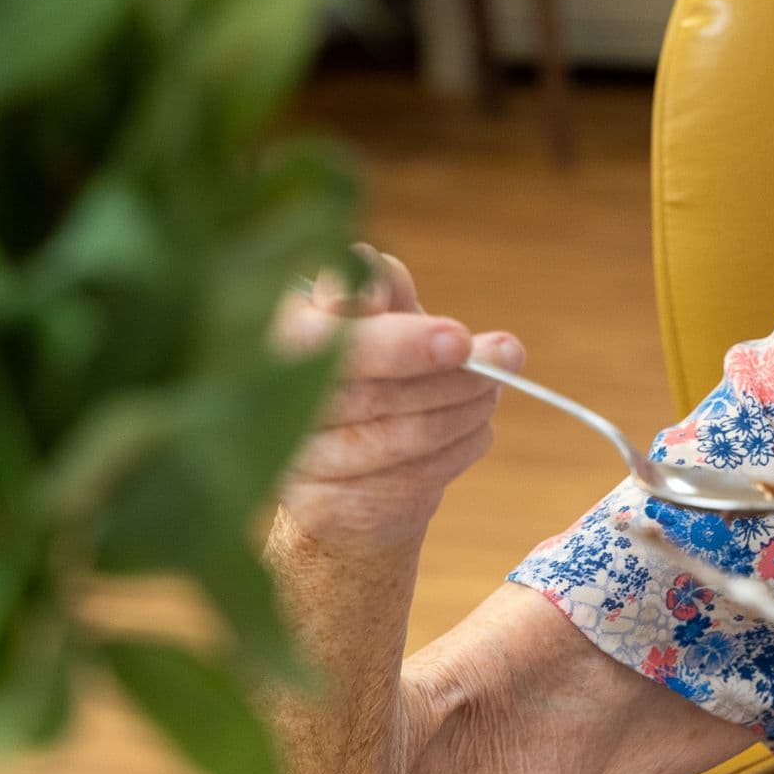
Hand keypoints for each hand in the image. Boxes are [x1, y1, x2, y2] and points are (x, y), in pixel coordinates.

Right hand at [273, 247, 523, 553]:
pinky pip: (408, 475)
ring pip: (394, 433)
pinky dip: (459, 447)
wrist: (351, 476)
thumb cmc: (375, 375)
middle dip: (445, 371)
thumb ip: (384, 289)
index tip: (450, 331)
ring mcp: (291, 454)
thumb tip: (377, 269)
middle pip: (364, 383)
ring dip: (463, 408)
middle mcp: (270, 396)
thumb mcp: (382, 320)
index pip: (313, 321)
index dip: (370, 316)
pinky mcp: (318, 503)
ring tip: (492, 388)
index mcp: (281, 333)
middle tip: (504, 353)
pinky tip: (474, 427)